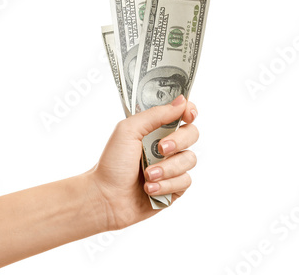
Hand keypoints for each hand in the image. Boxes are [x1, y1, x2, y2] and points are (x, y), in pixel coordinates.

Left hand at [89, 94, 198, 230]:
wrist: (106, 198)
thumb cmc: (112, 163)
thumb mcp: (129, 130)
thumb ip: (156, 114)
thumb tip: (182, 101)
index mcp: (155, 129)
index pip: (182, 114)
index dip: (189, 111)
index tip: (188, 114)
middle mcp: (166, 146)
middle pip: (192, 134)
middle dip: (178, 141)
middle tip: (161, 149)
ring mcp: (171, 167)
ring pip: (189, 160)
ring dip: (167, 169)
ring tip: (147, 176)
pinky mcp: (174, 188)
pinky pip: (184, 182)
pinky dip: (166, 185)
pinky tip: (149, 189)